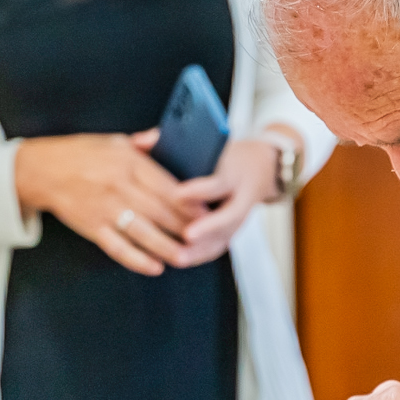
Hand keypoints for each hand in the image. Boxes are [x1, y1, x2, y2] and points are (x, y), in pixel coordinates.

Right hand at [14, 130, 199, 275]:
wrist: (42, 170)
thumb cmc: (81, 154)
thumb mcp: (114, 141)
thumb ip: (143, 145)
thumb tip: (165, 140)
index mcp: (129, 163)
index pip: (167, 186)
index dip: (190, 203)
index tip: (207, 213)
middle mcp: (119, 186)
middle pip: (160, 211)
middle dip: (185, 228)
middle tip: (205, 239)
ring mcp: (105, 209)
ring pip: (143, 233)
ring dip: (167, 248)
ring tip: (186, 258)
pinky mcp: (92, 227)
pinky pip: (118, 247)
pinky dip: (137, 259)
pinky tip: (154, 267)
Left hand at [172, 136, 283, 266]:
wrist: (261, 168)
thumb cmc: (224, 154)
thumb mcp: (207, 140)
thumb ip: (171, 139)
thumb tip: (138, 142)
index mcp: (233, 172)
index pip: (218, 182)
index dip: (199, 190)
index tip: (178, 195)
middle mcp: (240, 198)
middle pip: (227, 217)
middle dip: (207, 228)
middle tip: (187, 236)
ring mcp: (239, 218)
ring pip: (223, 237)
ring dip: (201, 249)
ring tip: (177, 256)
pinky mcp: (233, 231)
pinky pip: (217, 247)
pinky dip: (199, 255)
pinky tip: (178, 260)